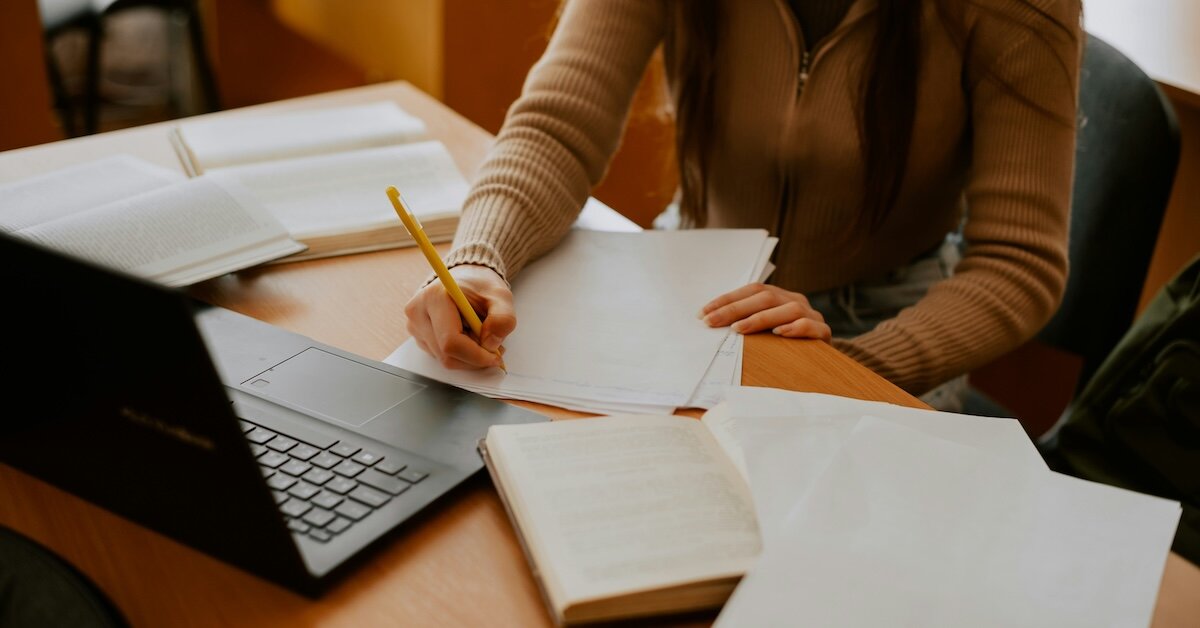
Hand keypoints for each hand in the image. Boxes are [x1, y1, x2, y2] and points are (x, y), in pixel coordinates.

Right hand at [404, 264, 515, 368]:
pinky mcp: (418, 336)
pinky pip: (441, 357)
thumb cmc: (480, 287)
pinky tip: (468, 337)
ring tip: (481, 336)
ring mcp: (415, 326)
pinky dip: (460, 354)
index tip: (495, 357)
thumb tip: (491, 344)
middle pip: (447, 355)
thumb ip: (503, 318)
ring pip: (445, 360)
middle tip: (494, 348)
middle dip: (475, 358)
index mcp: (434, 297)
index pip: (451, 342)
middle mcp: (418, 312)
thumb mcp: (501, 296)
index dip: (476, 356)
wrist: (466, 280)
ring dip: (468, 356)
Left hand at [699, 283, 831, 341]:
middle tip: (712, 322)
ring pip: (788, 309)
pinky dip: (795, 327)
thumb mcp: (763, 332)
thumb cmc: (783, 345)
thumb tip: (711, 324)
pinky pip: (810, 325)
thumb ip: (745, 324)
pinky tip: (779, 333)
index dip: (726, 300)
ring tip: (739, 329)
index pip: (751, 290)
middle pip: (766, 297)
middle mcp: (795, 300)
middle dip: (735, 309)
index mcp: (779, 296)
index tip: (703, 313)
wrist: (820, 361)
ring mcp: (811, 315)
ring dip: (761, 318)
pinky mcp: (823, 332)